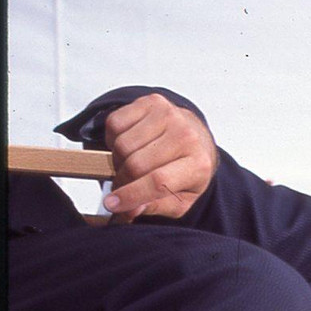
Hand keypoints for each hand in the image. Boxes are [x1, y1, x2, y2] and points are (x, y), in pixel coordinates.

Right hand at [102, 93, 217, 222]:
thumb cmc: (187, 170)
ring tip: (130, 164)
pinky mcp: (152, 102)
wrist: (196, 138)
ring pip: (122, 144)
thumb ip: (156, 206)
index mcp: (198, 165)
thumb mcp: (181, 200)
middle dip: (122, 180)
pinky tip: (130, 145)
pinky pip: (115, 123)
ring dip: (118, 160)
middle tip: (123, 186)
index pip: (158, 181)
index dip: (131, 194)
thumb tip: (130, 209)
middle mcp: (186, 136)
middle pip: (135, 164)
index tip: (112, 204)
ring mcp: (169, 115)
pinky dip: (114, 138)